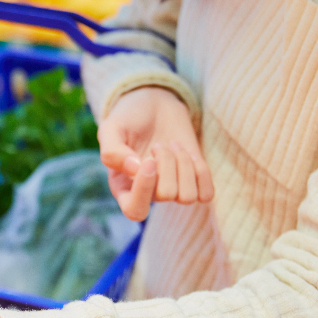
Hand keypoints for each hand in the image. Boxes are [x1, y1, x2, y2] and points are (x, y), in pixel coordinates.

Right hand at [99, 86, 213, 220]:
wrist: (154, 105)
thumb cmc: (128, 119)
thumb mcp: (111, 129)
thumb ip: (112, 151)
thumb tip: (134, 171)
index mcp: (123, 188)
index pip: (135, 211)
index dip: (144, 190)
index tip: (148, 161)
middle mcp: (148, 194)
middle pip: (166, 195)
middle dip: (167, 163)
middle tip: (157, 144)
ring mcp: (172, 189)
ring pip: (187, 196)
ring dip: (183, 164)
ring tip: (172, 146)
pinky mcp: (193, 182)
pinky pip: (205, 194)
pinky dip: (201, 172)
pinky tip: (188, 154)